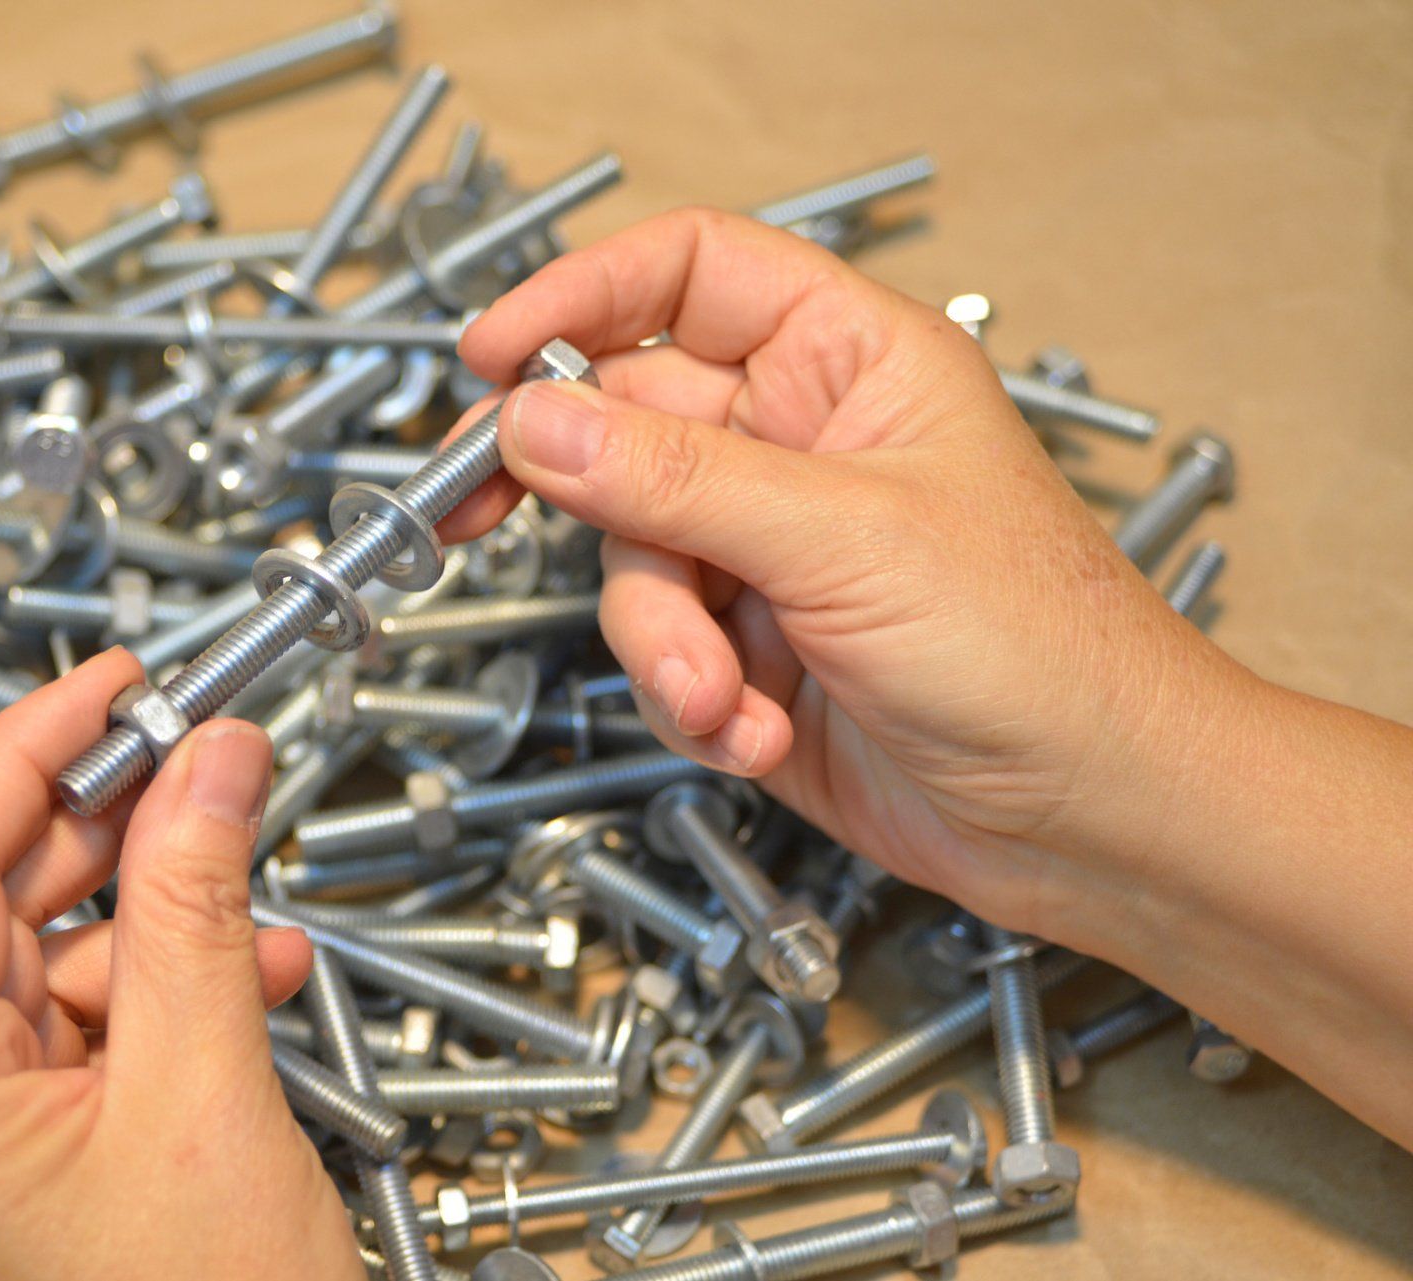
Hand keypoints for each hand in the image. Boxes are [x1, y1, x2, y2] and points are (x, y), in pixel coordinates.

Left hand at [0, 651, 360, 1280]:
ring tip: (253, 917)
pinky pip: (82, 1040)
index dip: (26, 749)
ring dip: (159, 927)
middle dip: (110, 835)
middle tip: (201, 766)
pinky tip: (242, 985)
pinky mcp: (21, 1175)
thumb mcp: (206, 1092)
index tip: (108, 684)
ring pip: (48, 972)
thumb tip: (209, 764)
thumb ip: (201, 904)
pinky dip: (164, 999)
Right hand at [443, 208, 1245, 947]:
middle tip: (477, 516)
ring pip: (631, 559)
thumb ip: (673, 477)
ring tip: (725, 693)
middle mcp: (800, 445)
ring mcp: (770, 552)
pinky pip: (660, 652)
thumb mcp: (842, 540)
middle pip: (626, 427)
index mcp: (849, 362)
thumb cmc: (1043, 651)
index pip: (688, 275)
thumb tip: (536, 419)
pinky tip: (759, 730)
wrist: (1093, 820)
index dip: (580, 299)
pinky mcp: (752, 651)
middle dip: (588, 503)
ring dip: (662, 639)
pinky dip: (693, 699)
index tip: (489, 356)